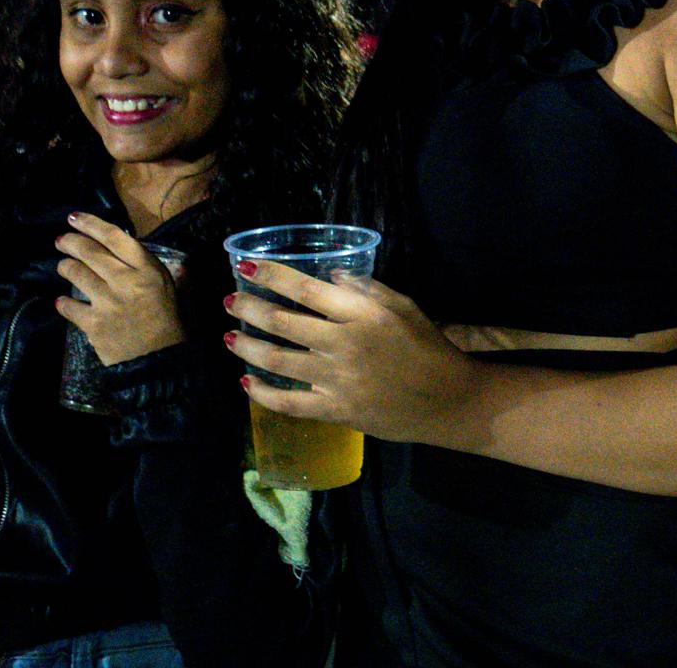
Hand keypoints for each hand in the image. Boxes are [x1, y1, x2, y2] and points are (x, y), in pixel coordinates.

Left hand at [55, 212, 184, 364]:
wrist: (159, 360)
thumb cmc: (168, 321)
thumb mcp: (169, 287)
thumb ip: (152, 266)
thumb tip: (134, 247)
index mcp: (148, 269)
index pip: (115, 237)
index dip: (91, 224)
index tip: (74, 217)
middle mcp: (126, 281)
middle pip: (90, 252)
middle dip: (71, 242)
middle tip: (61, 240)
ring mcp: (107, 302)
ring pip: (76, 274)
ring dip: (65, 267)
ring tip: (63, 266)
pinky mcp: (92, 323)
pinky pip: (69, 306)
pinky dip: (64, 302)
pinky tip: (63, 301)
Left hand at [223, 261, 479, 445]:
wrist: (447, 399)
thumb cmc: (428, 348)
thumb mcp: (405, 307)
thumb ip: (368, 289)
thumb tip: (329, 274)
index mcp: (362, 313)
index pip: (307, 289)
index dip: (273, 276)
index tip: (247, 267)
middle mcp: (343, 342)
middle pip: (282, 322)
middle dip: (249, 308)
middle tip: (230, 301)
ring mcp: (336, 379)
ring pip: (276, 360)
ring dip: (246, 346)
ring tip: (230, 337)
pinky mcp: (334, 410)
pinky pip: (288, 402)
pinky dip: (262, 394)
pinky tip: (247, 383)